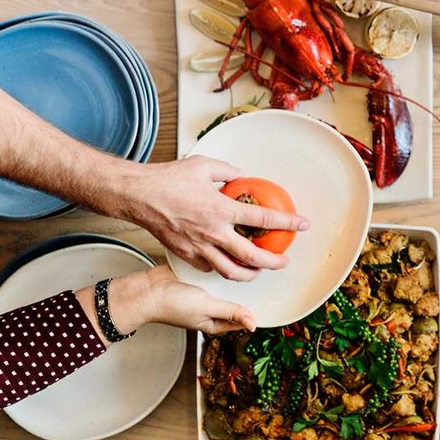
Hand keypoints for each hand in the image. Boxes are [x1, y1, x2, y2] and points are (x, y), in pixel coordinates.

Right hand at [105, 265, 254, 336]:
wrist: (144, 291)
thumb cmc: (171, 305)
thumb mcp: (206, 308)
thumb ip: (230, 312)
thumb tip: (253, 324)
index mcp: (215, 321)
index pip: (242, 317)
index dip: (258, 309)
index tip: (275, 297)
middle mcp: (211, 308)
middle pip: (237, 299)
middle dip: (250, 287)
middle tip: (267, 271)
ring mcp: (203, 292)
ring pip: (227, 284)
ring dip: (237, 273)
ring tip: (253, 259)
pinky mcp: (196, 278)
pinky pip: (214, 272)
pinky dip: (222, 265)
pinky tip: (230, 253)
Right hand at [114, 156, 308, 281]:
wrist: (136, 195)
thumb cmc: (167, 179)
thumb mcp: (204, 165)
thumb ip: (227, 171)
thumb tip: (240, 175)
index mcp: (221, 208)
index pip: (263, 218)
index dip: (286, 222)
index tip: (303, 224)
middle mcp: (212, 231)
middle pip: (251, 256)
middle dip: (273, 262)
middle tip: (283, 261)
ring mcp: (198, 246)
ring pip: (230, 270)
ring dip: (249, 274)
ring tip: (259, 270)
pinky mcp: (184, 253)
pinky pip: (208, 267)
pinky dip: (222, 268)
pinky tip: (228, 263)